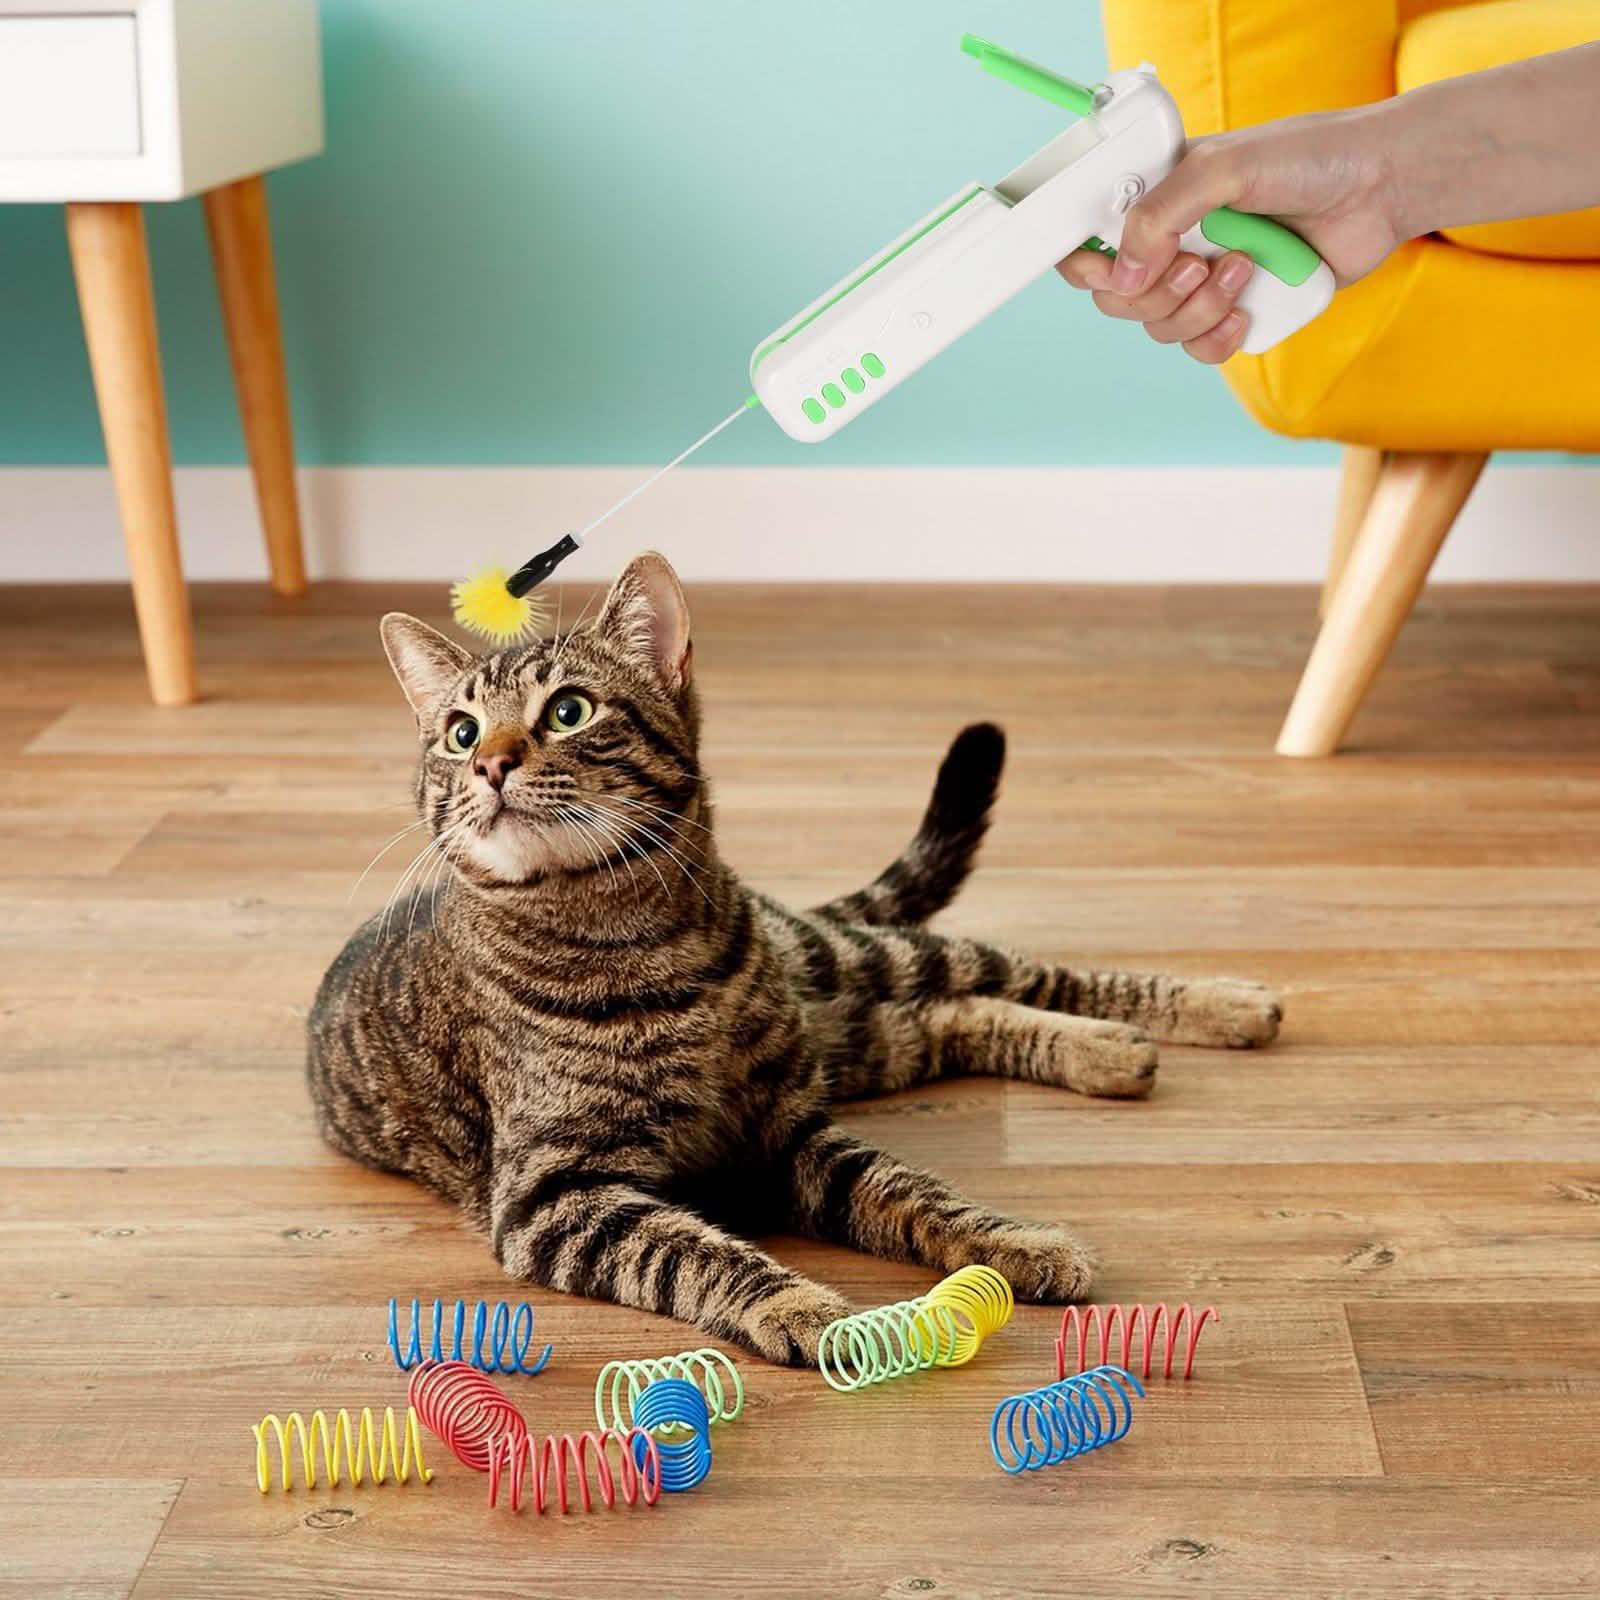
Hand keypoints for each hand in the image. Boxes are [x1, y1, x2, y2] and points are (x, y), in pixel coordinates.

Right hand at [1057, 105, 1403, 362]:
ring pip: (1159, 328)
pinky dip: (1219, 337)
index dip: (1088, 266)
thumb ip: (1162, 213)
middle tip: (1198, 263)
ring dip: (1198, 308)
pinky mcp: (1236, 312)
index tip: (1113, 268)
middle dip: (1155, 291)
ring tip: (1243, 268)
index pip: (1090, 244)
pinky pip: (1200, 349)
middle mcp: (1173, 242)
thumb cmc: (1310, 158)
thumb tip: (1124, 275)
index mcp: (1157, 200)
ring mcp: (1203, 281)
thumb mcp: (1225, 168)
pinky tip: (1247, 308)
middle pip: (1118, 298)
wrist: (1380, 187)